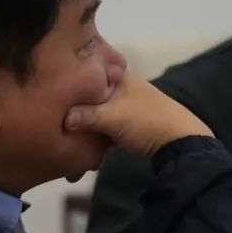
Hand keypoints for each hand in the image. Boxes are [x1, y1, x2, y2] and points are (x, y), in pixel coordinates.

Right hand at [64, 71, 212, 156]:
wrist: (180, 142)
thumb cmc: (146, 120)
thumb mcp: (111, 117)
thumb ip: (84, 116)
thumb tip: (63, 120)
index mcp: (118, 75)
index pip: (86, 73)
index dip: (69, 85)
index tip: (51, 99)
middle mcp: (122, 86)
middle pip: (90, 98)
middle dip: (74, 117)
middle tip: (57, 133)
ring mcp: (127, 105)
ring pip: (98, 116)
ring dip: (86, 134)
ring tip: (72, 153)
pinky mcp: (132, 124)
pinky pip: (107, 130)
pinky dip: (98, 142)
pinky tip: (89, 160)